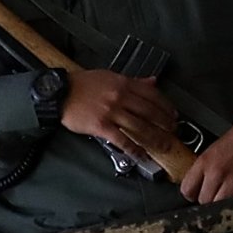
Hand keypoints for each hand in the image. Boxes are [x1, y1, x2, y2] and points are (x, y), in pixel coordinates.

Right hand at [59, 69, 178, 152]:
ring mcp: (111, 112)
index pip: (152, 95)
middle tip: (173, 132)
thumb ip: (133, 81)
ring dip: (155, 138)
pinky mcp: (101, 126)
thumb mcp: (109, 77)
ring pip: (140, 127)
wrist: (59, 93)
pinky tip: (141, 154)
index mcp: (124, 83)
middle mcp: (120, 97)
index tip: (173, 115)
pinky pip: (122, 139)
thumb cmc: (82, 85)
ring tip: (164, 145)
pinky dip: (134, 149)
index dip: (166, 107)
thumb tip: (152, 82)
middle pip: (150, 112)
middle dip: (165, 124)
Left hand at [178, 116, 232, 202]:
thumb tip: (196, 188)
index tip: (197, 194)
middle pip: (203, 201)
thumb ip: (202, 170)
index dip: (192, 195)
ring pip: (219, 206)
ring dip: (224, 204)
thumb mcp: (212, 151)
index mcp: (204, 162)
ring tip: (230, 194)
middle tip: (217, 194)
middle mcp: (217, 172)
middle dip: (209, 200)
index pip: (187, 190)